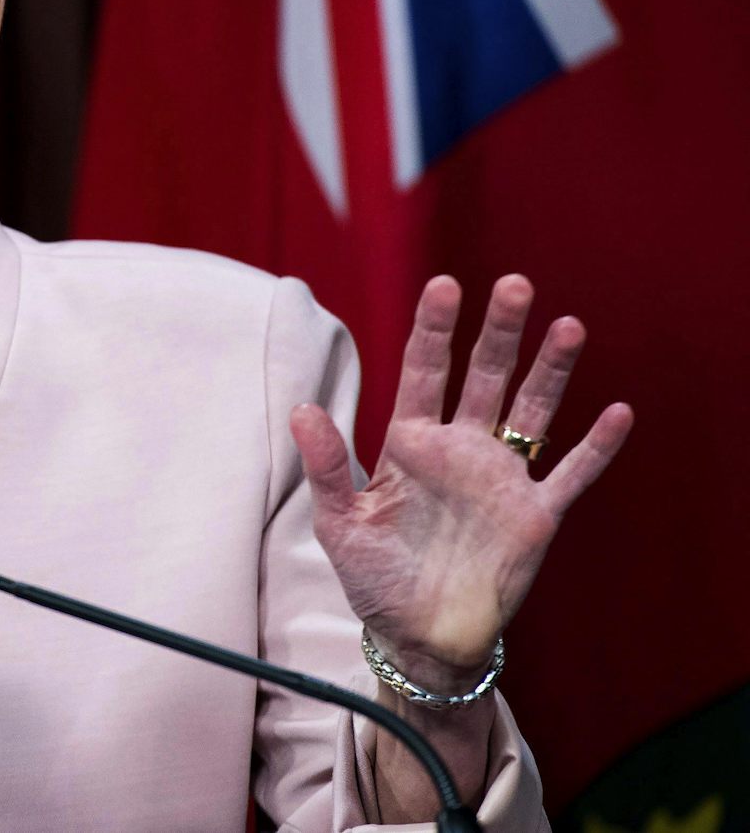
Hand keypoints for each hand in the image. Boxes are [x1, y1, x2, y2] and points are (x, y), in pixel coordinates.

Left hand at [290, 275, 633, 689]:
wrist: (419, 637)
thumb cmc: (374, 577)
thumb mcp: (340, 522)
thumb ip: (328, 466)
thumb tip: (303, 410)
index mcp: (410, 442)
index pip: (423, 371)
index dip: (433, 329)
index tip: (444, 285)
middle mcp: (460, 449)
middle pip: (483, 376)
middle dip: (497, 332)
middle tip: (513, 284)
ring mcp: (501, 478)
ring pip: (531, 410)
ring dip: (550, 371)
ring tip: (567, 326)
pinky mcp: (535, 516)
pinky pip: (571, 474)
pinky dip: (595, 447)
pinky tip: (617, 412)